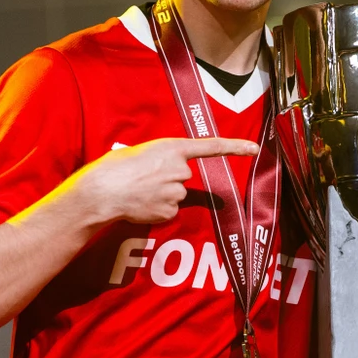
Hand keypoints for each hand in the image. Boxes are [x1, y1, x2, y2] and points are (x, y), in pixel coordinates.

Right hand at [66, 137, 259, 224]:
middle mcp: (179, 169)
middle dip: (168, 177)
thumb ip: (159, 158)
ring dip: (161, 193)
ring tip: (138, 191)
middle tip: (144, 177)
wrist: (102, 192)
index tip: (255, 148)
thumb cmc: (114, 168)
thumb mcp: (140, 152)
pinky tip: (141, 204)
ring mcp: (176, 191)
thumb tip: (164, 170)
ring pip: (176, 194)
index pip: (210, 146)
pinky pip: (169, 209)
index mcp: (172, 147)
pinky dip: (157, 208)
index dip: (234, 147)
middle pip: (183, 175)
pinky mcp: (170, 211)